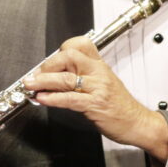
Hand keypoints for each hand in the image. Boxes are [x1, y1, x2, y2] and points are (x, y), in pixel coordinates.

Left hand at [23, 36, 167, 161]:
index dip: (61, 50)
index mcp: (100, 65)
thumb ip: (84, 76)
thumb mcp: (104, 83)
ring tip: (30, 85)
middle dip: (47, 65)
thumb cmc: (120, 105)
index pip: (80, 44)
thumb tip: (56, 75)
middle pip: (68, 57)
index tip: (48, 62)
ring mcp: (97, 88)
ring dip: (43, 82)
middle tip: (35, 75)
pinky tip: (42, 99)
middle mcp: (98, 73)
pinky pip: (70, 98)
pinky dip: (52, 98)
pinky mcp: (95, 105)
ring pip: (65, 78)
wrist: (137, 123)